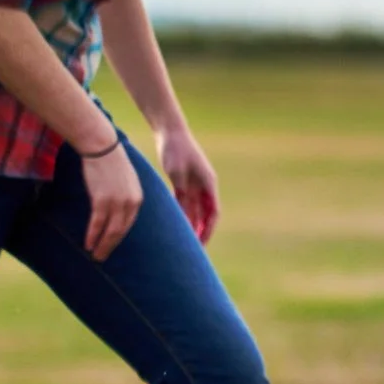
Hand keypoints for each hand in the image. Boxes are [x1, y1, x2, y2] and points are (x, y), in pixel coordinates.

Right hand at [80, 137, 144, 261]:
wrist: (101, 146)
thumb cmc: (110, 161)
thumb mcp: (126, 180)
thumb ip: (125, 196)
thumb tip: (119, 209)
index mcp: (138, 198)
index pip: (129, 224)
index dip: (119, 237)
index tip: (111, 245)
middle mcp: (130, 202)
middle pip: (121, 231)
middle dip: (111, 246)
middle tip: (102, 257)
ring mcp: (117, 202)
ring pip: (110, 231)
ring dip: (102, 245)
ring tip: (95, 255)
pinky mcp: (102, 199)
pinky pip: (97, 223)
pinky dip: (92, 236)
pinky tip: (88, 244)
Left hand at [155, 126, 219, 242]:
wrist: (170, 132)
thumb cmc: (175, 150)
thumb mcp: (177, 172)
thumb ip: (181, 192)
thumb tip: (183, 214)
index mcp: (209, 184)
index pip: (213, 213)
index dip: (208, 229)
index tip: (201, 244)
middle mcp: (205, 187)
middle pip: (205, 215)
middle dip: (201, 232)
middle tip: (194, 251)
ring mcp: (196, 185)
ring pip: (195, 211)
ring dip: (191, 226)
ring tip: (184, 242)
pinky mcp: (185, 182)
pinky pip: (185, 204)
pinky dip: (183, 215)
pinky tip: (176, 225)